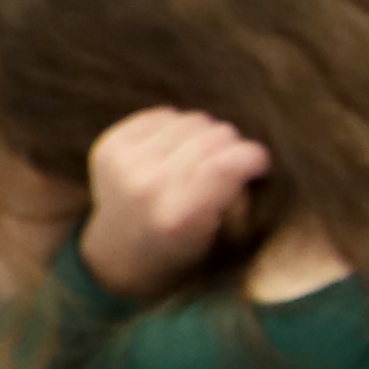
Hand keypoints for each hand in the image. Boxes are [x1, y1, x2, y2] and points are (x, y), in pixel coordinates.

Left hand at [76, 110, 271, 300]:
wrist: (122, 254)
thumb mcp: (226, 241)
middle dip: (232, 147)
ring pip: (192, 120)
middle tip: (228, 167)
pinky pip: (164, 115)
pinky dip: (177, 129)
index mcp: (180, 219)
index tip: (260, 164)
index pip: (228, 165)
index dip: (254, 157)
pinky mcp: (108, 147)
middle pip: (214, 137)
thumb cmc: (187, 248)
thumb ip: (241, 198)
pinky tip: (173, 153)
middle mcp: (147, 188)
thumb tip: (242, 155)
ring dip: (205, 136)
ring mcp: (123, 165)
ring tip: (199, 160)